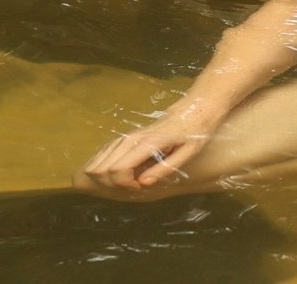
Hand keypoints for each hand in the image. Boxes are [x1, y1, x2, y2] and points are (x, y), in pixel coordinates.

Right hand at [76, 106, 215, 196]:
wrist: (195, 109)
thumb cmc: (195, 132)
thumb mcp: (187, 153)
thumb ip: (164, 168)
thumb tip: (142, 183)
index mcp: (147, 144)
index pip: (118, 169)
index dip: (123, 184)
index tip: (139, 188)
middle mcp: (132, 139)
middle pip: (103, 166)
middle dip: (110, 183)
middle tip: (132, 188)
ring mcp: (128, 136)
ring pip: (101, 158)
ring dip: (106, 176)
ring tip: (126, 184)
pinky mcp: (128, 136)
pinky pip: (106, 151)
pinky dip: (104, 166)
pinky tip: (111, 176)